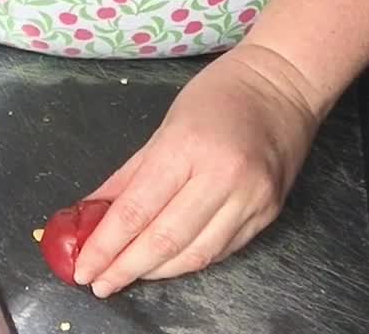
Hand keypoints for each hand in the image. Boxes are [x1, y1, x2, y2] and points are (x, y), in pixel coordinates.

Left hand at [72, 43, 323, 297]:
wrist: (284, 84)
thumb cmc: (219, 95)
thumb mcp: (164, 127)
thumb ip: (128, 177)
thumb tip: (91, 214)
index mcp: (187, 146)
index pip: (138, 210)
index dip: (107, 246)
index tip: (85, 268)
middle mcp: (223, 176)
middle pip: (166, 240)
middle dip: (127, 268)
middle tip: (99, 284)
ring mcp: (251, 198)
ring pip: (196, 254)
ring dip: (157, 272)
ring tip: (129, 275)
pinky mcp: (269, 213)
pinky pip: (222, 250)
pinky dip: (189, 260)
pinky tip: (166, 263)